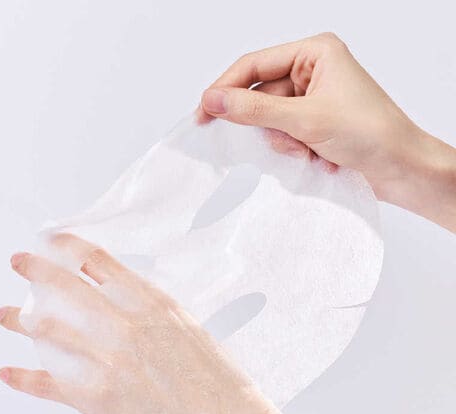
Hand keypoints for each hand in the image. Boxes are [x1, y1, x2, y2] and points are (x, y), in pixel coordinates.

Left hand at [0, 233, 334, 413]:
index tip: (53, 239)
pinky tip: (6, 370)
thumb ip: (147, 306)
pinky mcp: (99, 400)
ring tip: (2, 313)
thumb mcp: (183, 323)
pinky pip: (50, 385)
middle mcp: (126, 326)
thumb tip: (116, 290)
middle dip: (35, 269)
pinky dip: (24, 377)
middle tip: (17, 260)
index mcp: (151, 302)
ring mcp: (109, 362)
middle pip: (67, 288)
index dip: (69, 245)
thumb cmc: (213, 372)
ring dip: (19, 321)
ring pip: (49, 332)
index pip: (99, 261)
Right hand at [199, 33, 455, 231]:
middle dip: (265, 123)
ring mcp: (312, 101)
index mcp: (314, 53)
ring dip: (282, 141)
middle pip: (261, 95)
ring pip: (270, 120)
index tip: (203, 112)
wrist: (400, 170)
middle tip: (270, 139)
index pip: (254, 65)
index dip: (225, 88)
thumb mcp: (305, 118)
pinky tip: (314, 157)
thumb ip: (254, 109)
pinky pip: (283, 135)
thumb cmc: (367, 133)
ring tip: (307, 151)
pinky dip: (291, 150)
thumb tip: (212, 100)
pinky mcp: (313, 125)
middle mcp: (311, 73)